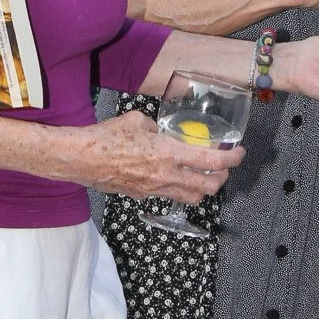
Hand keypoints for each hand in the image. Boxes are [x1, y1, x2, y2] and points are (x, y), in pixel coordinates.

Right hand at [79, 109, 243, 202]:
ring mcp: (154, 189)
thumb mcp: (137, 121)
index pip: (212, 161)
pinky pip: (169, 196)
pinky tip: (174, 178)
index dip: (233, 159)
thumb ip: (157, 127)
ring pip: (191, 197)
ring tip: (204, 177)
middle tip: (224, 167)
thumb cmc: (105, 136)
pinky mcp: (141, 196)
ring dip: (203, 188)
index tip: (239, 153)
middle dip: (222, 178)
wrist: (79, 158)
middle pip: (208, 187)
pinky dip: (179, 189)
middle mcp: (165, 175)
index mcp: (168, 153)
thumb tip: (162, 131)